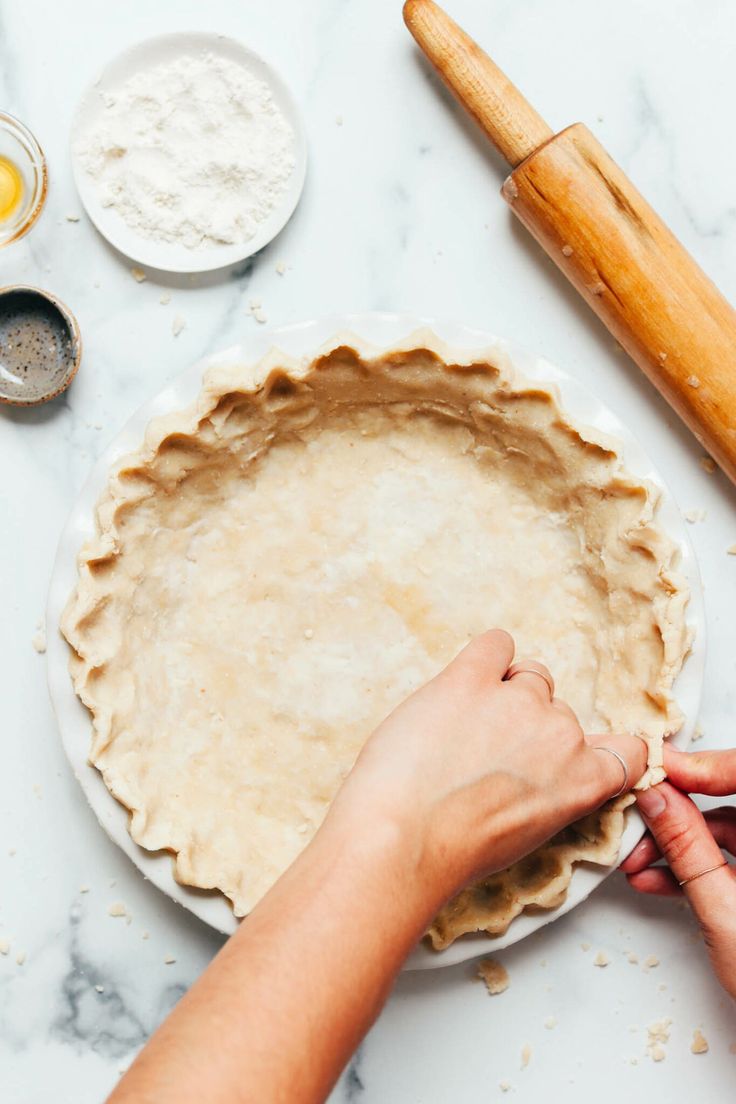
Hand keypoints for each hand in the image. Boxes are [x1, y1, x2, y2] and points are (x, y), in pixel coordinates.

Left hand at [328, 630, 647, 903]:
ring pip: (527, 676)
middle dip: (527, 727)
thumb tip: (544, 773)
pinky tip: (464, 683)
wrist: (402, 837)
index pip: (627, 751)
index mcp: (583, 781)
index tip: (568, 753)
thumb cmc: (454, 850)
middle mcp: (561, 735)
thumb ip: (553, 794)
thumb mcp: (528, 834)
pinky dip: (484, 658)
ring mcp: (517, 700)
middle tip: (484, 757)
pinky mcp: (471, 678)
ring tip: (463, 729)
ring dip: (503, 692)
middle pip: (558, 711)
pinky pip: (495, 644)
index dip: (596, 749)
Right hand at [621, 745, 735, 998]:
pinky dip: (695, 867)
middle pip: (730, 805)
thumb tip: (657, 797)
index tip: (660, 768)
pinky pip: (731, 858)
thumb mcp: (725, 914)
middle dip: (678, 815)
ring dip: (678, 847)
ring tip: (636, 866)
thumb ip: (688, 849)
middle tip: (638, 821)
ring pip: (726, 831)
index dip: (702, 765)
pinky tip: (657, 882)